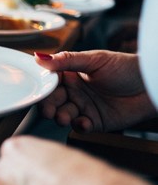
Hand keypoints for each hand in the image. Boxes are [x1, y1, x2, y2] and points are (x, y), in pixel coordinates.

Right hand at [35, 50, 157, 131]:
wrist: (152, 85)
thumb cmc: (127, 68)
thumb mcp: (95, 60)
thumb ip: (67, 60)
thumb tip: (40, 57)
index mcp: (71, 74)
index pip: (50, 81)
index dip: (43, 87)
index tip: (38, 92)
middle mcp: (75, 91)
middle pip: (54, 100)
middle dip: (48, 106)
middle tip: (47, 110)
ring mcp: (84, 107)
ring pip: (64, 114)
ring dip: (61, 117)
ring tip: (63, 117)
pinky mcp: (95, 122)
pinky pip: (81, 126)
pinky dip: (79, 126)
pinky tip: (84, 122)